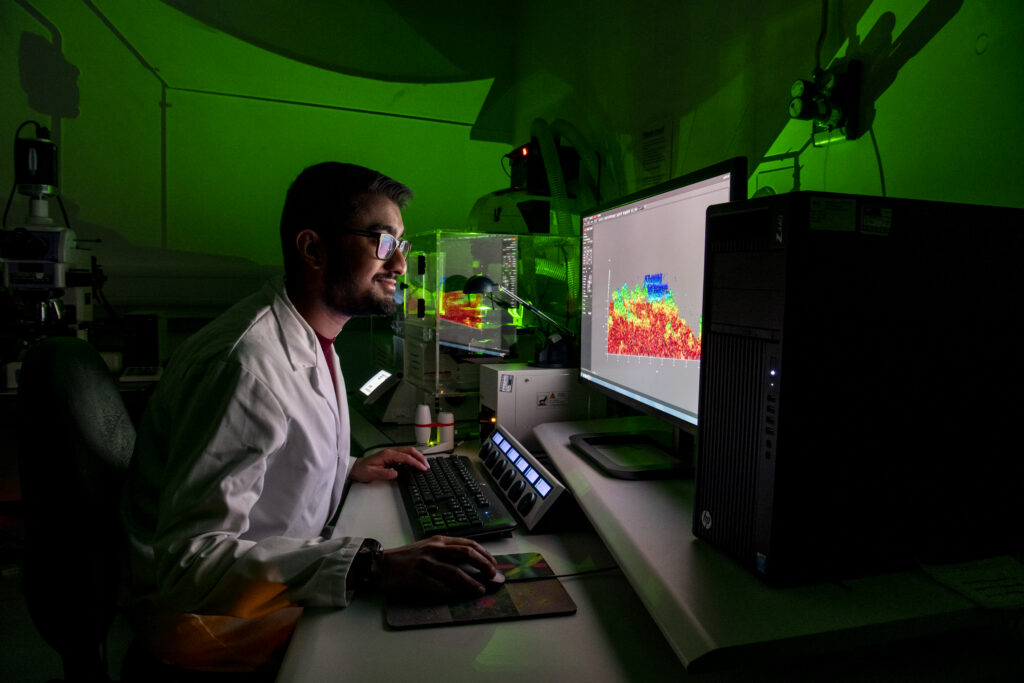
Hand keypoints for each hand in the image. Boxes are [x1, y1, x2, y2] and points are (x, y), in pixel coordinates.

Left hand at [349, 446, 428, 482]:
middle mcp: (390, 452)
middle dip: (420, 457)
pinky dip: (413, 458)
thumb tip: (396, 473)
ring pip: (408, 451)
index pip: (405, 457)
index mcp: (387, 454)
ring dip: (417, 456)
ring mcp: (391, 453)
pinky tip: (416, 463)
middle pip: (409, 451)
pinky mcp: (391, 457)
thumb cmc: (363, 471)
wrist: (355, 468)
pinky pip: (405, 455)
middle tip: (427, 465)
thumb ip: (384, 473)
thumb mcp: (372, 474)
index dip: (415, 463)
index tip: (422, 468)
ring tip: (424, 464)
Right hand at [372, 536, 497, 601]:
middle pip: (465, 554)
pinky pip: (438, 586)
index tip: (493, 564)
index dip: (484, 553)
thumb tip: (470, 565)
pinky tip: (458, 597)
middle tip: (492, 575)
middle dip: (482, 565)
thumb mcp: (428, 548)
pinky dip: (450, 592)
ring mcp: (425, 562)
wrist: (381, 564)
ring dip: (470, 583)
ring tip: (480, 590)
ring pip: (454, 572)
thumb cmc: (406, 558)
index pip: (467, 543)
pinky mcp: (416, 576)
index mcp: (439, 540)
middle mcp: (434, 548)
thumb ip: (446, 552)